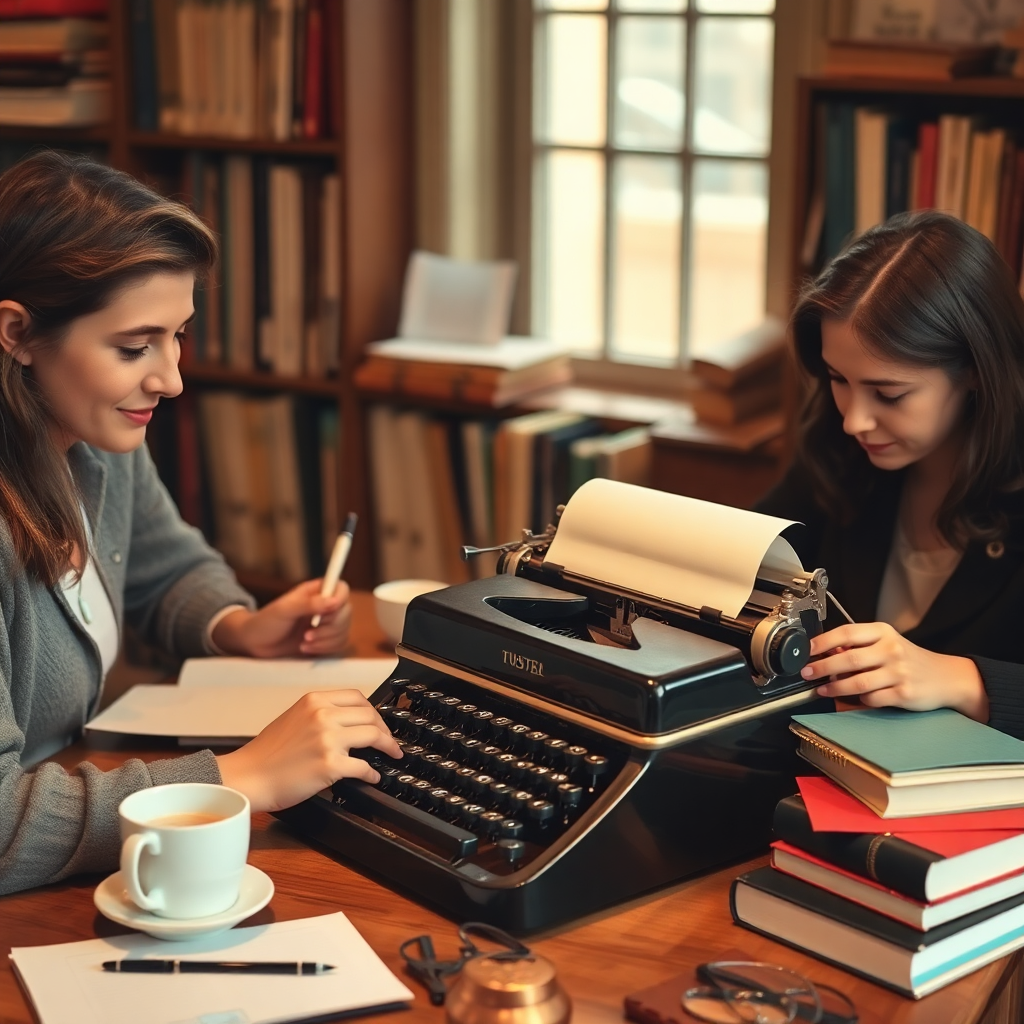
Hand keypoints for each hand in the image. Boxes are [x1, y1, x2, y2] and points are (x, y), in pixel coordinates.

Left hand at [211, 579, 351, 657]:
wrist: (254, 643)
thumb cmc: (265, 621)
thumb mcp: (284, 610)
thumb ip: (308, 604)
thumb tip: (332, 602)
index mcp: (316, 592)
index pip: (341, 589)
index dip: (340, 599)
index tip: (328, 611)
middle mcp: (325, 606)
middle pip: (346, 612)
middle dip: (330, 627)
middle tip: (308, 632)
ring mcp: (326, 624)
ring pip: (344, 631)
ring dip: (325, 640)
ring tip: (304, 642)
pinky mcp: (324, 641)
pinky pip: (338, 645)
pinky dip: (324, 649)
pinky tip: (306, 649)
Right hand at [215, 689, 402, 811]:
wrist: (248, 776)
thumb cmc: (266, 754)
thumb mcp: (293, 718)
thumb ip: (320, 715)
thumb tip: (348, 722)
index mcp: (314, 701)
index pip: (357, 697)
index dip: (373, 710)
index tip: (378, 721)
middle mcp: (322, 715)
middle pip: (370, 715)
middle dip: (385, 729)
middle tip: (389, 740)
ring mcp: (327, 739)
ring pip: (373, 735)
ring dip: (388, 746)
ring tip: (392, 754)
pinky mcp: (330, 764)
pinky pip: (363, 767)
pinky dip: (373, 773)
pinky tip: (373, 777)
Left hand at [801, 622, 989, 721]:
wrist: (946, 677)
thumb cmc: (909, 659)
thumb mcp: (886, 644)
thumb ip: (860, 646)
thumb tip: (825, 652)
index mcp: (883, 632)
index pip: (847, 632)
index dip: (823, 641)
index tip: (807, 649)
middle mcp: (891, 649)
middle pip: (849, 658)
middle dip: (823, 666)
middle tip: (807, 672)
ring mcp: (899, 672)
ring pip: (858, 681)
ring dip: (835, 687)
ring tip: (822, 689)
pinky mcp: (904, 693)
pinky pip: (873, 698)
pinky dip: (860, 700)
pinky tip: (853, 699)